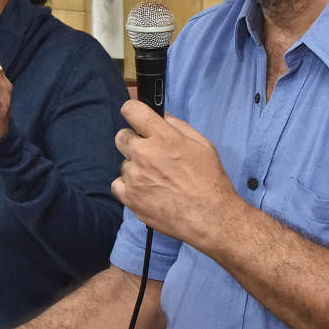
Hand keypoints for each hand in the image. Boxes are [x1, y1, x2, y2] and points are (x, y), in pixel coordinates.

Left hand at [111, 99, 242, 249]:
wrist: (209, 217)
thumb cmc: (210, 180)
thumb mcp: (203, 145)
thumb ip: (179, 126)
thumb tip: (162, 117)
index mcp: (163, 137)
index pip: (132, 111)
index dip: (133, 111)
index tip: (136, 117)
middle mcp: (144, 154)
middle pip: (121, 136)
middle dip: (134, 141)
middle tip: (150, 153)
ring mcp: (134, 177)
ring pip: (123, 163)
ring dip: (135, 167)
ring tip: (155, 179)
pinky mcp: (130, 198)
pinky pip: (117, 184)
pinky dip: (128, 187)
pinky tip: (146, 190)